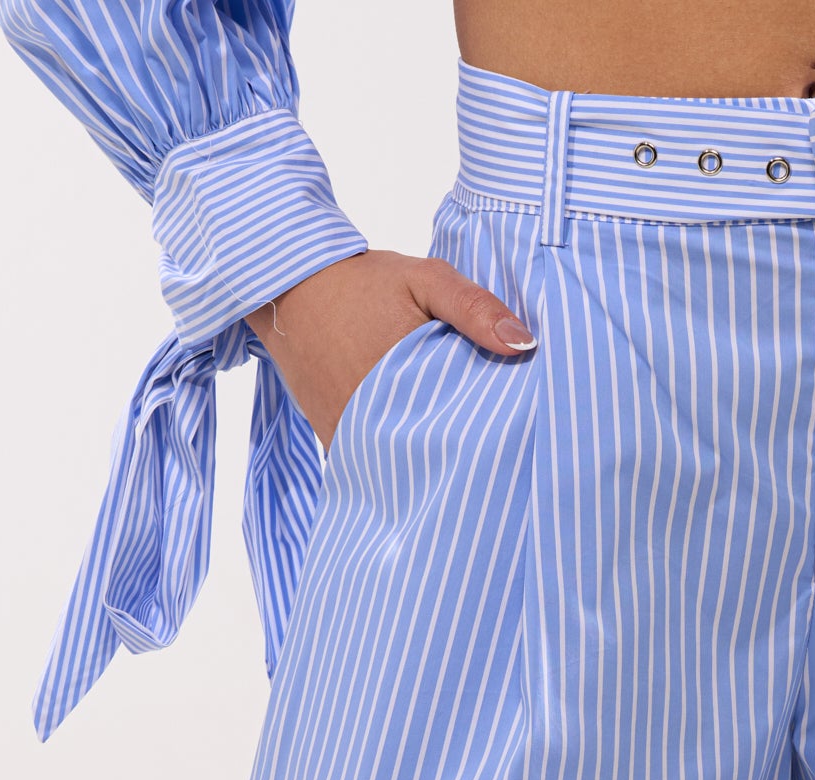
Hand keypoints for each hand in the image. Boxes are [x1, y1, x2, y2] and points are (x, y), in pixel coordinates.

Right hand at [250, 250, 536, 450]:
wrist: (290, 288)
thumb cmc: (363, 283)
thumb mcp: (425, 279)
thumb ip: (475, 308)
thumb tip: (524, 344)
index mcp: (407, 382)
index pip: (462, 429)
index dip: (487, 436)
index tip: (509, 437)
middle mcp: (375, 418)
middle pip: (433, 455)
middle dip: (458, 455)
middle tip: (490, 455)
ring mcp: (350, 434)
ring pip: (401, 466)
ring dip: (424, 462)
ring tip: (455, 459)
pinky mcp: (332, 439)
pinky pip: (370, 463)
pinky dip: (392, 461)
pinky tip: (414, 453)